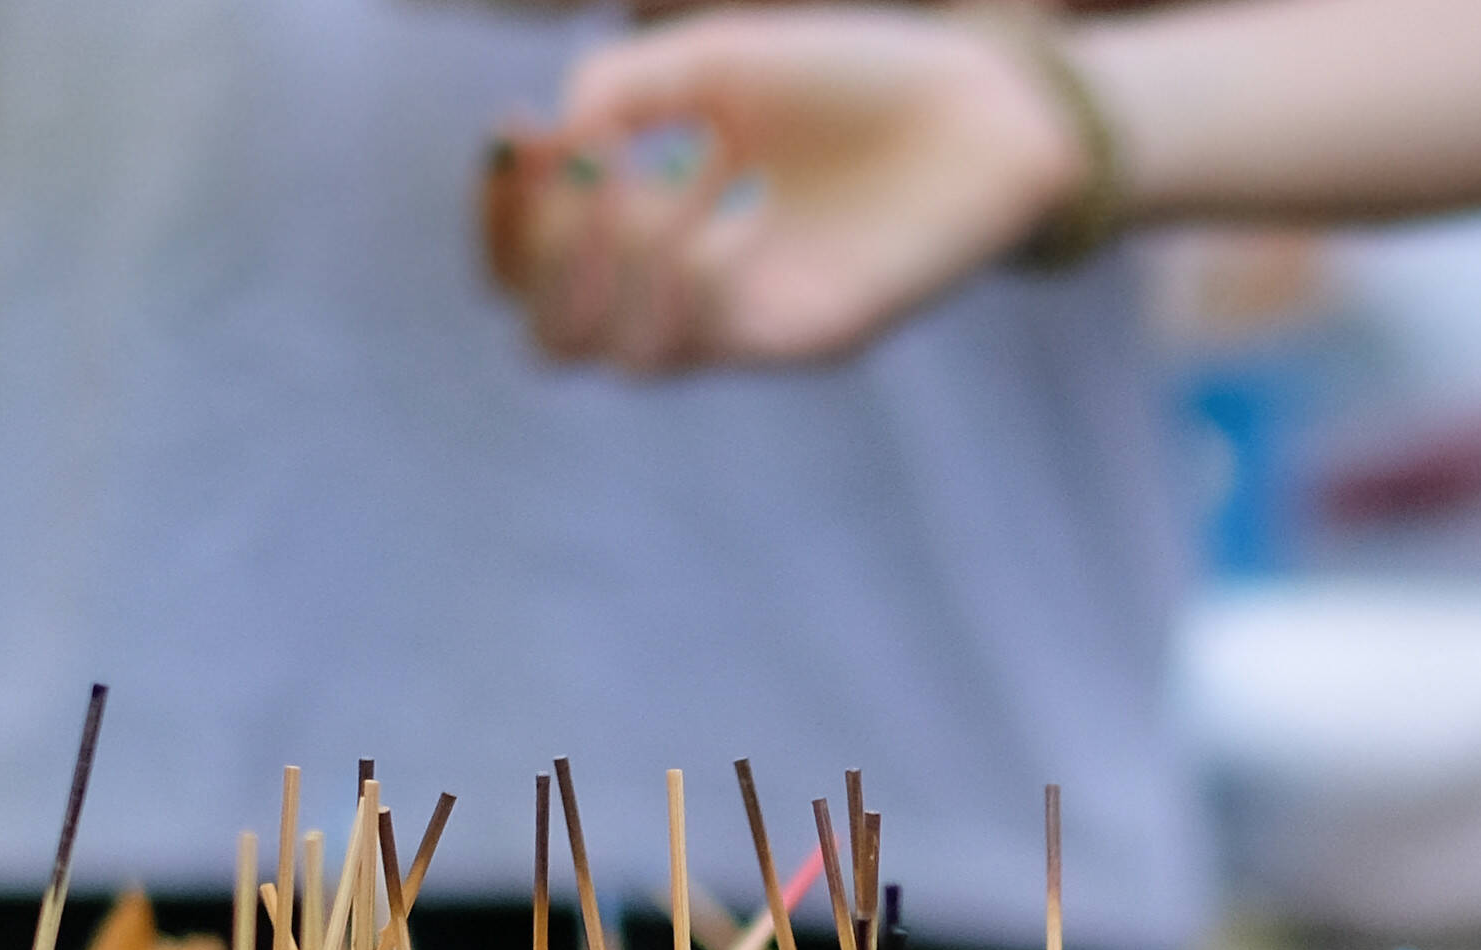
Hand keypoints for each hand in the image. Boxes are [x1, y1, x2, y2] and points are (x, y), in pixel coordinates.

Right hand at [486, 10, 1076, 373]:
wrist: (983, 107)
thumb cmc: (850, 80)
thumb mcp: (715, 62)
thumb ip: (624, 89)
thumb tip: (553, 141)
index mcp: (654, 226)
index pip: (528, 272)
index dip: (497, 214)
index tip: (517, 127)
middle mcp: (691, 293)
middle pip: (552, 340)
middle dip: (539, 252)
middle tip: (590, 165)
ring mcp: (749, 324)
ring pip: (621, 357)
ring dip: (619, 258)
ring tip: (670, 173)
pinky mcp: (810, 337)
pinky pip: (715, 335)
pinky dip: (698, 262)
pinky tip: (740, 186)